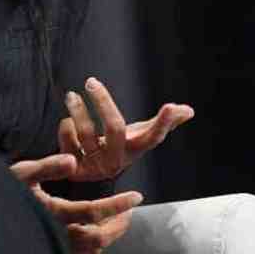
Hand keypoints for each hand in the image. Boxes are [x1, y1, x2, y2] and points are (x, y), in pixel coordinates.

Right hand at [10, 156, 138, 253]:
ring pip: (91, 248)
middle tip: (129, 210)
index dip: (117, 204)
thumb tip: (73, 160)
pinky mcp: (52, 244)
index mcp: (53, 212)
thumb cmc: (0, 187)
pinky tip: (96, 233)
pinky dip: (93, 245)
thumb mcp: (22, 171)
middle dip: (118, 223)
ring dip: (108, 235)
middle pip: (98, 236)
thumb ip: (48, 166)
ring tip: (118, 221)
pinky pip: (81, 252)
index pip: (93, 212)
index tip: (136, 196)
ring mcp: (55, 242)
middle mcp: (56, 231)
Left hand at [60, 77, 193, 181]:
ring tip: (71, 95)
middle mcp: (118, 161)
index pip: (154, 136)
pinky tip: (67, 123)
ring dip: (78, 110)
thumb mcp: (137, 134)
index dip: (164, 123)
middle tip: (91, 81)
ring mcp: (96, 167)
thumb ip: (163, 122)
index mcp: (135, 149)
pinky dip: (65, 128)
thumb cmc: (116, 146)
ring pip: (86, 133)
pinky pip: (67, 142)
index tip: (170, 106)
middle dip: (103, 102)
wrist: (88, 173)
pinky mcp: (75, 170)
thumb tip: (189, 110)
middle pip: (115, 128)